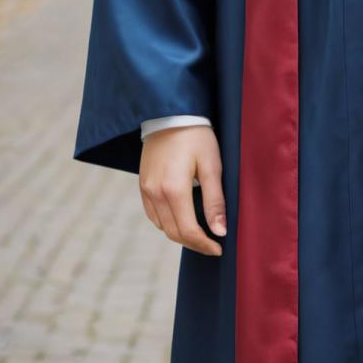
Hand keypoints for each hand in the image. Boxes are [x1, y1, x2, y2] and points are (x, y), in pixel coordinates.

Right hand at [139, 126, 226, 256]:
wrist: (171, 114)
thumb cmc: (196, 137)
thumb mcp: (211, 166)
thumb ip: (215, 201)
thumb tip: (220, 231)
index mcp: (174, 190)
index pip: (189, 231)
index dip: (204, 244)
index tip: (219, 248)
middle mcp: (156, 193)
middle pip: (174, 233)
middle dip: (194, 243)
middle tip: (213, 244)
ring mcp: (146, 190)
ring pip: (162, 226)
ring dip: (180, 234)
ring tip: (200, 232)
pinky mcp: (142, 185)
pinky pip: (153, 214)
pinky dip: (167, 222)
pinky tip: (181, 218)